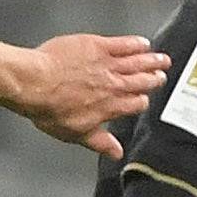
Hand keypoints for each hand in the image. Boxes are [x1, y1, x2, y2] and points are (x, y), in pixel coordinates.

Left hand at [22, 32, 168, 157]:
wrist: (35, 83)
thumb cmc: (49, 108)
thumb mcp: (76, 133)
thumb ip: (99, 142)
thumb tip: (116, 153)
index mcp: (110, 107)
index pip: (135, 104)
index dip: (142, 101)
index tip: (144, 99)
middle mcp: (113, 85)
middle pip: (142, 81)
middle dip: (154, 79)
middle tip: (161, 76)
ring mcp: (107, 64)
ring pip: (138, 62)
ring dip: (152, 60)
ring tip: (162, 59)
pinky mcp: (98, 45)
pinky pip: (124, 44)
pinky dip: (136, 43)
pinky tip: (143, 43)